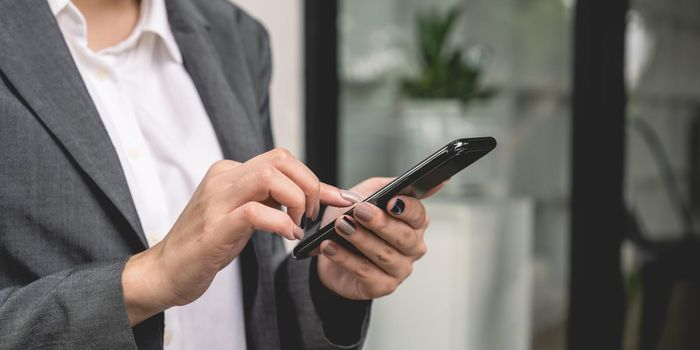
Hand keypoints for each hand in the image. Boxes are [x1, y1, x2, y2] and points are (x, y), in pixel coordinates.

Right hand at [121, 148, 351, 324]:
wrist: (166, 271)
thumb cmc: (208, 244)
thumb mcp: (243, 213)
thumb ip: (272, 199)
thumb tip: (314, 193)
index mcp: (229, 172)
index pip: (281, 158)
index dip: (313, 177)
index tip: (335, 198)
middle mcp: (222, 178)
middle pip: (280, 159)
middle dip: (309, 184)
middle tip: (312, 213)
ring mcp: (216, 201)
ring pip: (269, 177)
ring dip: (297, 200)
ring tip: (298, 224)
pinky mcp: (215, 227)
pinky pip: (256, 212)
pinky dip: (281, 222)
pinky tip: (288, 236)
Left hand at [316, 177, 442, 299]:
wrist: (329, 247)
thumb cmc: (353, 219)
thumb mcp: (366, 194)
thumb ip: (387, 186)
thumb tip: (420, 182)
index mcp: (414, 223)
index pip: (419, 215)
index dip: (406, 209)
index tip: (391, 201)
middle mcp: (412, 247)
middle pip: (403, 237)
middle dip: (380, 223)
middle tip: (359, 211)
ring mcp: (399, 270)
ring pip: (384, 255)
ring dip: (360, 239)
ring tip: (341, 226)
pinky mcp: (382, 286)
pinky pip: (365, 273)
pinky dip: (345, 258)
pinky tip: (330, 246)